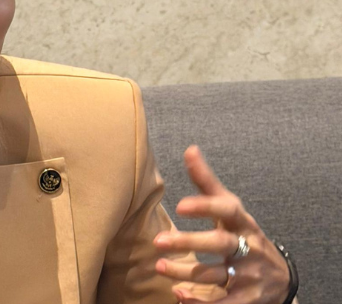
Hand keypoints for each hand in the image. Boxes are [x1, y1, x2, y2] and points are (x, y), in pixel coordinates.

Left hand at [153, 145, 290, 302]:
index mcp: (242, 222)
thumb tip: (190, 149)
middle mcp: (247, 247)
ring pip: (216, 275)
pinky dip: (200, 302)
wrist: (279, 277)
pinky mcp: (245, 299)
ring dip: (186, 272)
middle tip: (158, 241)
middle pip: (220, 244)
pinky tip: (179, 295)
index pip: (227, 210)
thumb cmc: (243, 234)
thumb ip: (207, 183)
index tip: (180, 205)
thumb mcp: (231, 209)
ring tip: (158, 266)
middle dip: (189, 243)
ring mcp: (248, 275)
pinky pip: (223, 303)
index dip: (205, 207)